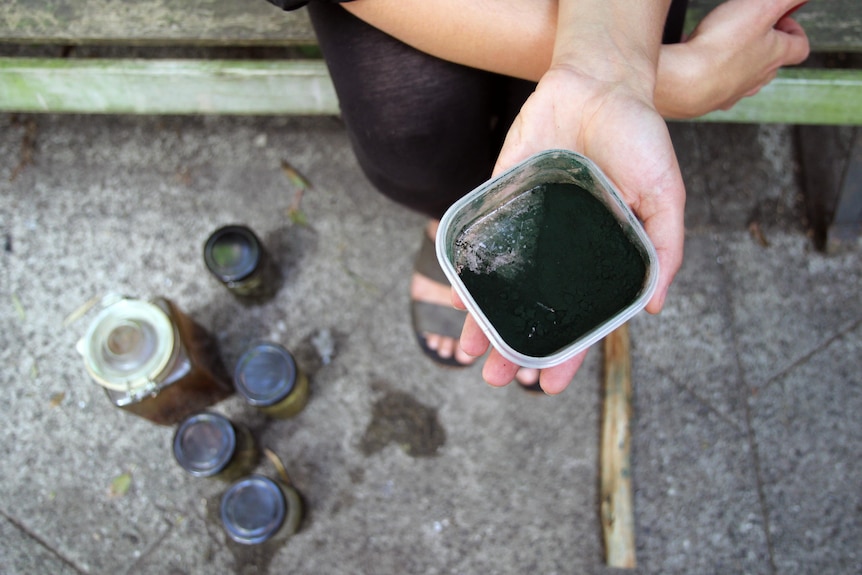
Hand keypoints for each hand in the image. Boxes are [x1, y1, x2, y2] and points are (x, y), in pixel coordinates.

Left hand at [456, 65, 685, 393]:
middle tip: (496, 379)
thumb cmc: (638, 137)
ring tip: (468, 354)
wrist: (596, 83)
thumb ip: (663, 247)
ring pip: (503, 287)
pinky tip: (457, 296)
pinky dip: (467, 270)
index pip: (581, 319)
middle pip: (535, 311)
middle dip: (515, 348)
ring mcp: (529, 230)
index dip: (567, 354)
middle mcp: (561, 252)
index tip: (547, 386)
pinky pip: (481, 242)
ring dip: (485, 322)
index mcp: (601, 258)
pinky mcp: (502, 202)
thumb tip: (652, 307)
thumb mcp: (664, 194)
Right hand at [656, 0, 809, 118]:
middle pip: (771, 66)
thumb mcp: (761, 7)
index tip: (782, 19)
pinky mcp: (707, 100)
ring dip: (738, 64)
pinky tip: (696, 63)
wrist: (685, 81)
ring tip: (722, 47)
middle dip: (765, 47)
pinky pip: (714, 88)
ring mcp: (732, 93)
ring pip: (744, 79)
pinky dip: (710, 75)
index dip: (796, 31)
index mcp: (774, 56)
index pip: (800, 48)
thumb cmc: (722, 45)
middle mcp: (757, 78)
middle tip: (750, 30)